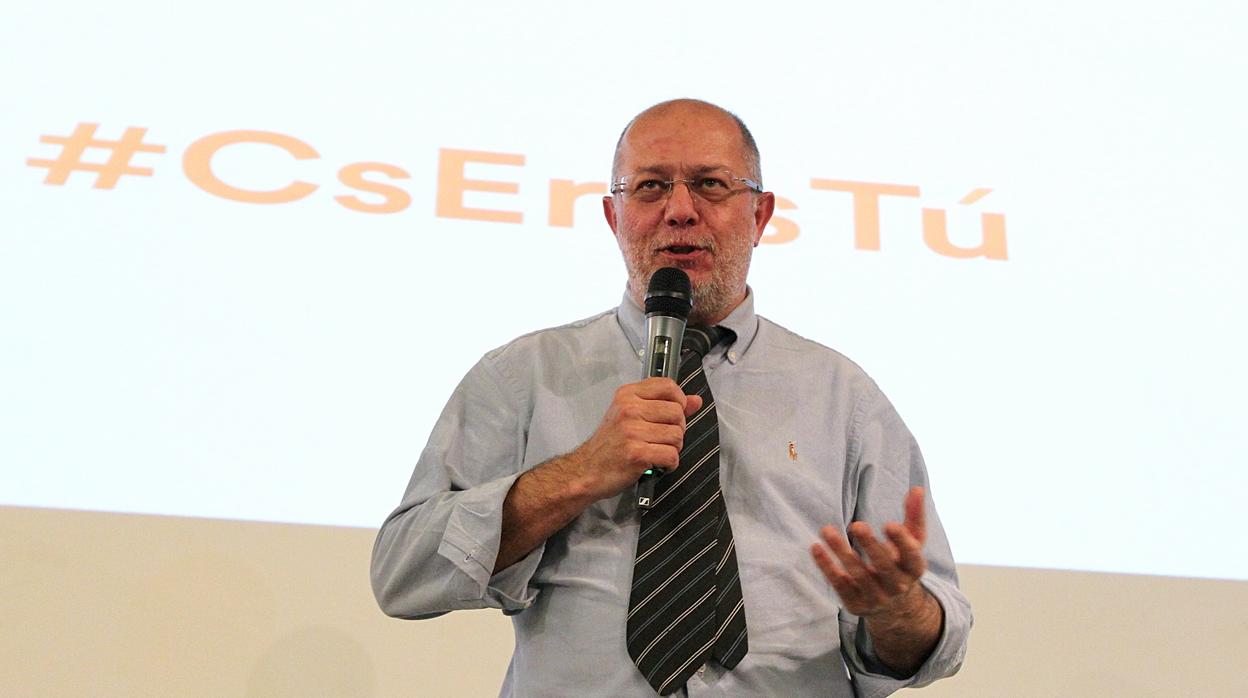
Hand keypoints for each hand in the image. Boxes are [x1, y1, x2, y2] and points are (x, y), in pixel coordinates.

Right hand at [569, 377, 701, 499]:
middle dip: (677, 430)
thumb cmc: (610, 444)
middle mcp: (629, 409)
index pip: (667, 386)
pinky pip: (671, 456)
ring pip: (677, 436)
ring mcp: (632, 431)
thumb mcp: (631, 416)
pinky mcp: (636, 453)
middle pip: (677, 413)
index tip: (674, 413)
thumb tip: (695, 400)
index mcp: (627, 395)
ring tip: (657, 452)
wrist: (586, 471)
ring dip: (673, 449)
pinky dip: (669, 464)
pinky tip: (657, 464)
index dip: (679, 400)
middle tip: (661, 439)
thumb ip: (664, 405)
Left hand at [810, 486, 928, 619]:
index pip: (911, 556)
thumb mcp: (913, 543)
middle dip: (870, 546)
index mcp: (914, 568)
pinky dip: (827, 567)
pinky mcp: (856, 604)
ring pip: (858, 574)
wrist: (895, 607)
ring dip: (841, 552)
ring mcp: (877, 597)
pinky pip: (840, 585)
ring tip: (826, 530)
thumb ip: (914, 517)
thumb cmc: (901, 564)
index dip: (902, 542)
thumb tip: (916, 488)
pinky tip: (816, 547)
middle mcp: (898, 586)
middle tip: (856, 525)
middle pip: (884, 566)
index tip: (890, 524)